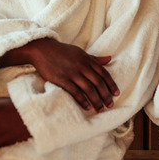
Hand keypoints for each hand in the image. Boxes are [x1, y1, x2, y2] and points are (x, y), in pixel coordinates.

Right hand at [0, 38, 118, 110]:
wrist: (42, 50)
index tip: (116, 94)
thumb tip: (110, 59)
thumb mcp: (80, 52)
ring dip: (96, 100)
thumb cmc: (62, 52)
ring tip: (100, 109)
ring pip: (88, 89)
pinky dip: (82, 100)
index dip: (111, 84)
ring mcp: (72, 73)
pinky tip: (87, 107)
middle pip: (98, 82)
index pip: (103, 73)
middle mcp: (82, 66)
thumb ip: (94, 58)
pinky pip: (75, 92)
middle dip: (106, 95)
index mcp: (87, 59)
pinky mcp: (61, 79)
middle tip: (110, 105)